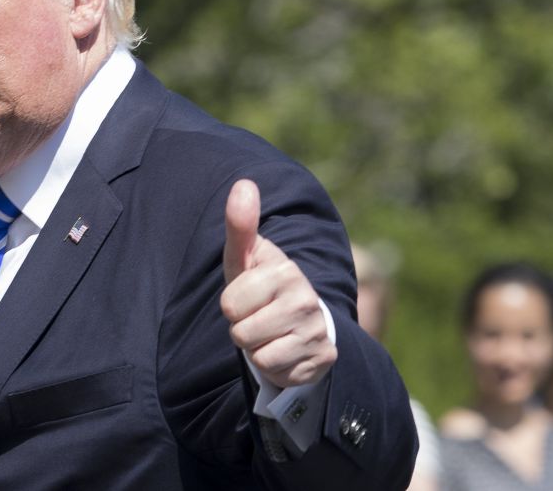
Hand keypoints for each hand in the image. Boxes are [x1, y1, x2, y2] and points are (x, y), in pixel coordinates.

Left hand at [221, 179, 336, 388]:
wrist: (299, 324)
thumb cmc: (262, 286)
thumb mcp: (246, 258)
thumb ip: (240, 224)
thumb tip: (244, 184)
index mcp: (284, 270)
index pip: (230, 303)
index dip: (233, 304)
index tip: (249, 296)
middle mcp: (306, 298)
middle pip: (240, 330)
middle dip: (243, 327)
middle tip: (259, 317)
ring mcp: (316, 330)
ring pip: (257, 353)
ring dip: (257, 347)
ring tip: (271, 333)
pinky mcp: (322, 358)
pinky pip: (273, 370)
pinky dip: (273, 365)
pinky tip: (285, 350)